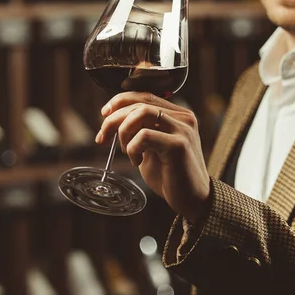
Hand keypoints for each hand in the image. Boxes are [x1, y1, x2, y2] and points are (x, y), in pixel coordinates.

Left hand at [96, 92, 210, 221]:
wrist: (192, 199)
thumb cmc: (170, 175)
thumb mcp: (151, 147)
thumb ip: (139, 131)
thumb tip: (112, 120)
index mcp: (177, 115)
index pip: (144, 95)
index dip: (120, 101)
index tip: (104, 115)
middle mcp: (183, 117)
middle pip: (139, 103)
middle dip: (113, 120)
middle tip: (102, 138)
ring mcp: (183, 129)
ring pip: (141, 113)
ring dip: (123, 131)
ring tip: (124, 150)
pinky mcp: (178, 145)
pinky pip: (144, 135)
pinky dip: (132, 148)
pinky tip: (136, 161)